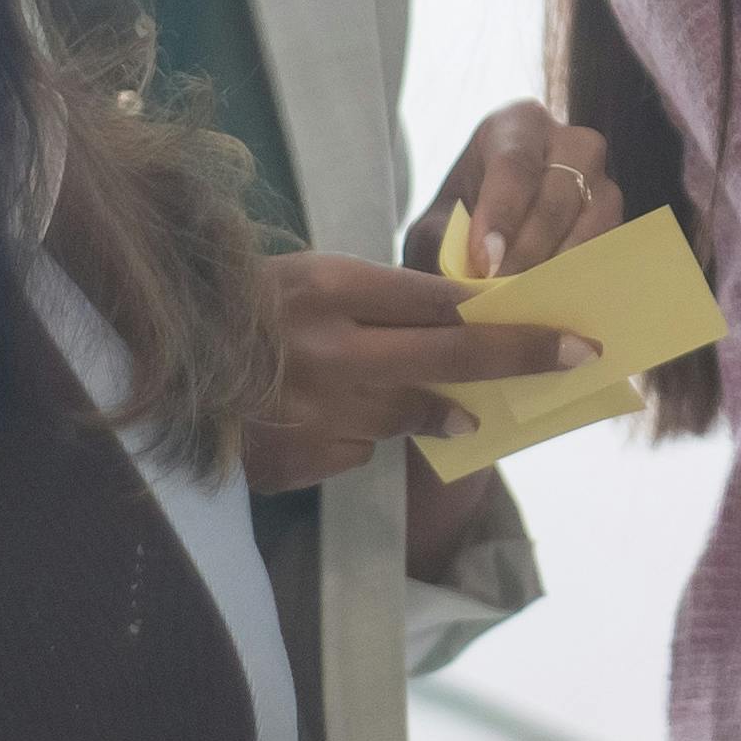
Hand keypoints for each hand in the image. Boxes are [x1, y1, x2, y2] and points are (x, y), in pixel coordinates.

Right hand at [241, 252, 594, 494]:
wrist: (163, 368)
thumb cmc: (255, 309)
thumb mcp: (317, 280)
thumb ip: (389, 300)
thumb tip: (474, 320)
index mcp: (326, 287)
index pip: (439, 301)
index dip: (508, 316)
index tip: (563, 327)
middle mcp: (324, 348)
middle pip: (447, 356)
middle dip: (520, 358)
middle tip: (577, 357)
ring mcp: (309, 410)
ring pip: (408, 413)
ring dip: (434, 407)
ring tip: (459, 407)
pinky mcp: (294, 459)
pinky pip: (359, 449)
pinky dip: (359, 435)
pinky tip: (327, 416)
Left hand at [408, 101, 614, 282]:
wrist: (488, 233)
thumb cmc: (458, 222)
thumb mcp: (436, 227)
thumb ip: (444, 248)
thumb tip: (466, 285)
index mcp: (517, 125)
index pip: (515, 164)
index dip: (503, 214)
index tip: (486, 263)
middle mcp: (570, 142)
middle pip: (561, 191)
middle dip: (532, 247)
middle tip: (504, 291)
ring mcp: (603, 179)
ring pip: (596, 218)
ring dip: (563, 264)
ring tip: (530, 303)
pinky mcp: (620, 219)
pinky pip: (613, 245)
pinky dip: (586, 276)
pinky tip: (557, 302)